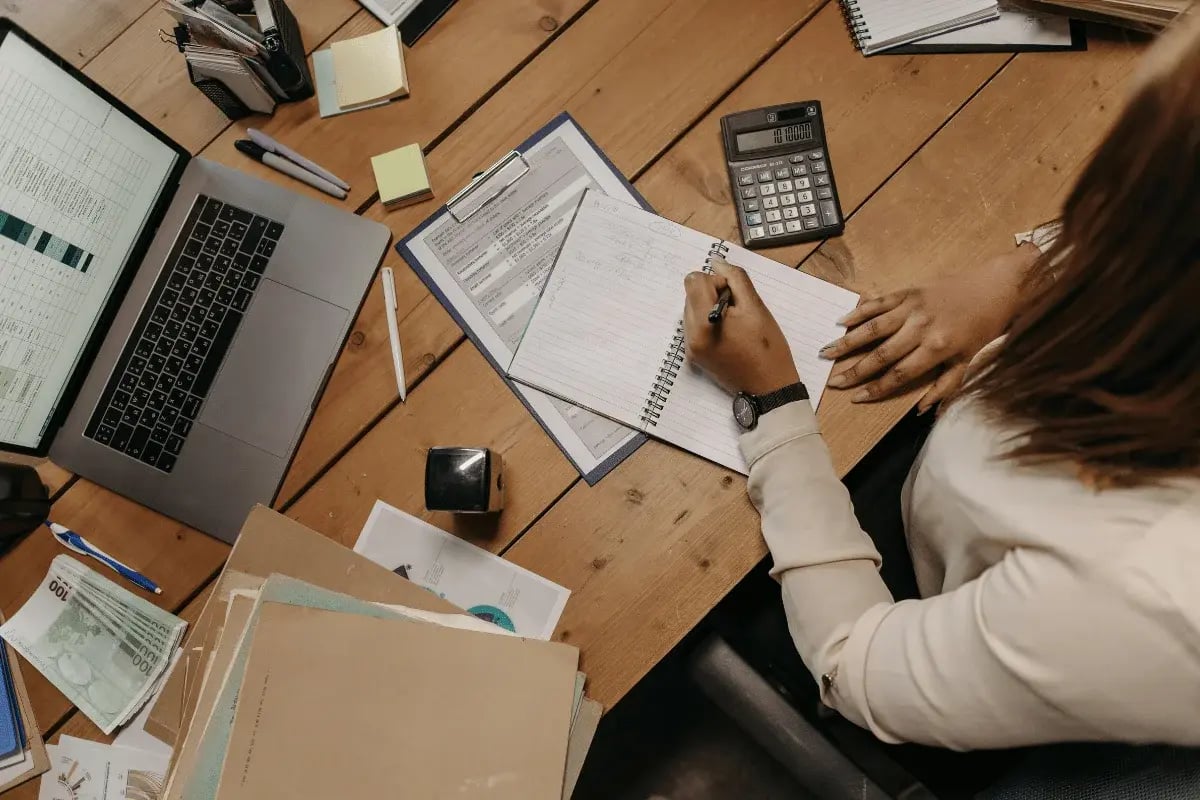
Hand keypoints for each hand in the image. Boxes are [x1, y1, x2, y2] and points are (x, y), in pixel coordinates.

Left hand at [683, 258, 799, 394]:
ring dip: (711, 308)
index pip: (694, 281)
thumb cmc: (767, 348)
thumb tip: (716, 262)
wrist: (769, 388)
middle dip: (713, 295)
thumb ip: (735, 279)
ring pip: (692, 309)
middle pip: (691, 294)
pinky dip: (709, 323)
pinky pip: (695, 326)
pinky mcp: (695, 356)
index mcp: (703, 323)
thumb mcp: (755, 307)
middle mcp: (690, 336)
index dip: (716, 281)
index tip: (734, 296)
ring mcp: (690, 348)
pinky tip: (729, 335)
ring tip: (735, 325)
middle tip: (738, 312)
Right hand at [819, 244, 1039, 410]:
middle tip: (833, 381)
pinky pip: (879, 303)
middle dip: (855, 370)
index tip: (856, 398)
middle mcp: (920, 328)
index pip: (899, 374)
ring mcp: (912, 307)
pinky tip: (841, 322)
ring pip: (873, 328)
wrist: (998, 285)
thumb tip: (923, 410)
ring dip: (848, 341)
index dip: (877, 388)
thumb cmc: (986, 326)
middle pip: (881, 354)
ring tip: (826, 352)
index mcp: (937, 348)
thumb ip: (946, 386)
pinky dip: (859, 312)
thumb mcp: (971, 360)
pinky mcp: (909, 291)